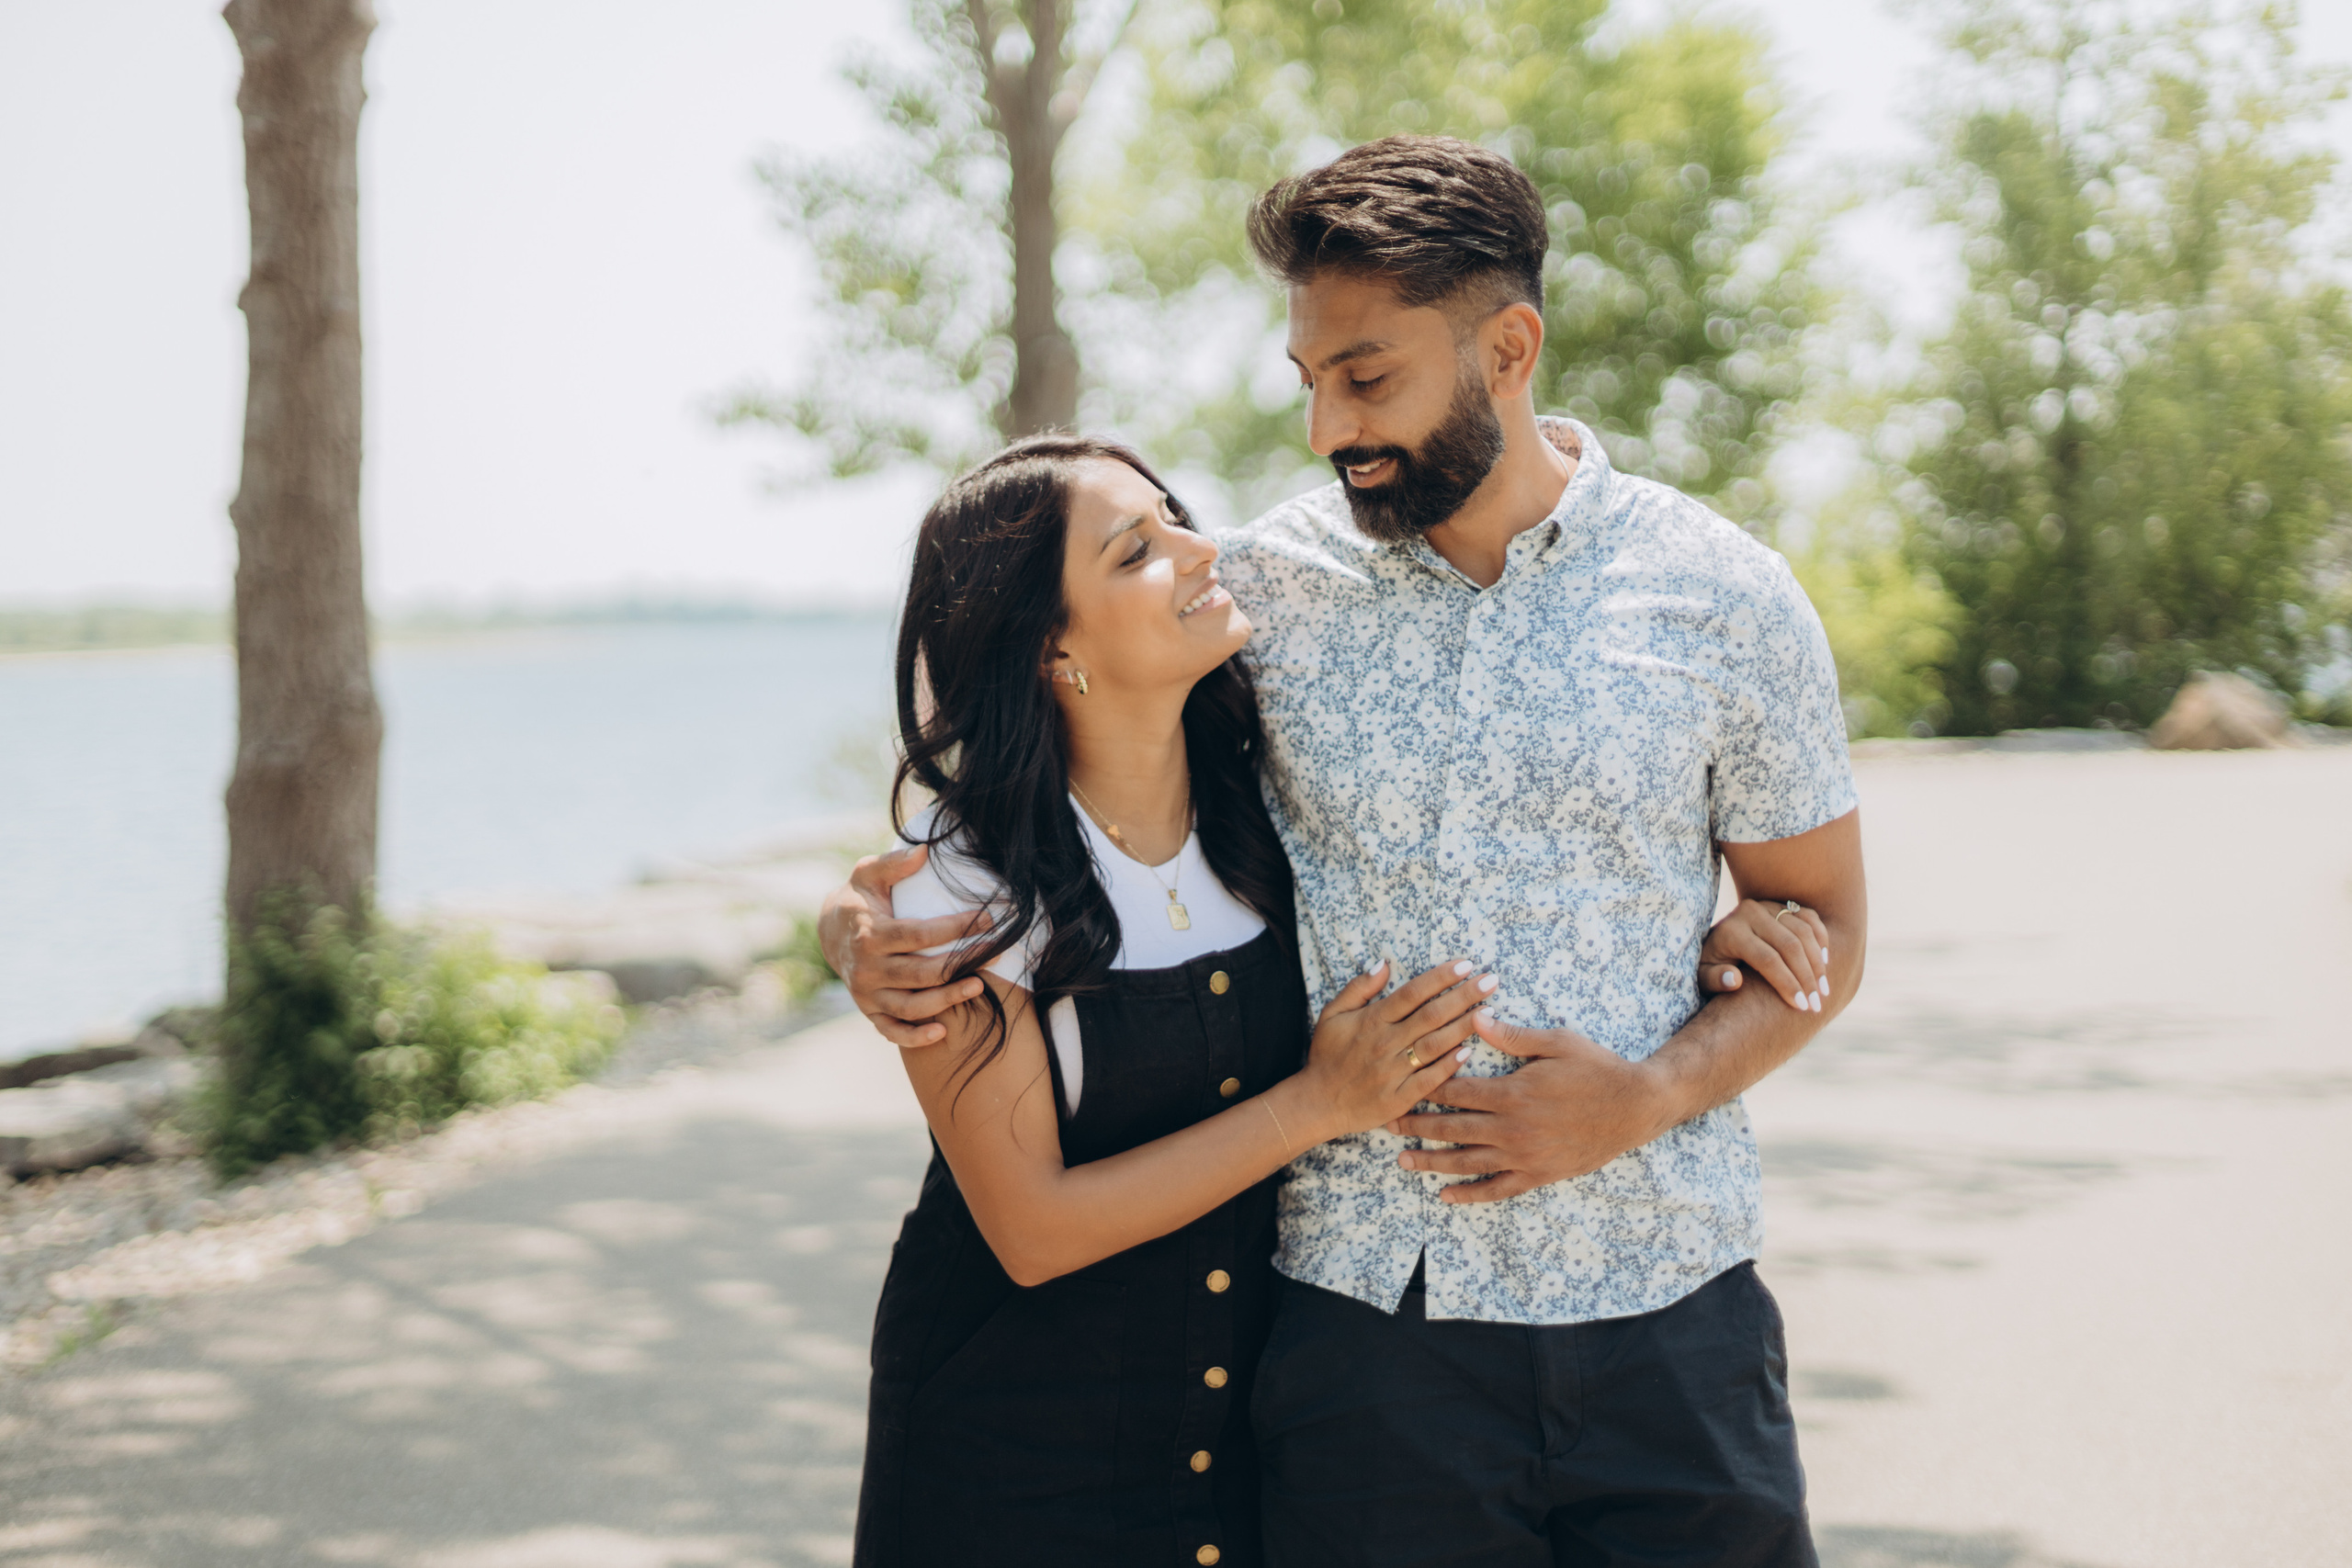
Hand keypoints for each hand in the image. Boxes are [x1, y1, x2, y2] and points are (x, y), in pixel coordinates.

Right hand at [820, 843, 992, 1047]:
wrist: (829, 931)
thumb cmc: (860, 898)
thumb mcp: (868, 873)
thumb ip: (894, 863)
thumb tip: (924, 851)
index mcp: (870, 933)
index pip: (920, 934)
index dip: (957, 927)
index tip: (989, 919)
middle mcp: (867, 967)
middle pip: (920, 973)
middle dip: (961, 964)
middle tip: (996, 953)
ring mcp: (867, 993)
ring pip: (911, 1006)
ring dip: (946, 1000)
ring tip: (978, 986)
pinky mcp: (869, 1010)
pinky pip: (892, 1031)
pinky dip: (914, 1037)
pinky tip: (942, 1032)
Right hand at [1288, 959, 1489, 1143]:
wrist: (1317, 1102)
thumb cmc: (1327, 1055)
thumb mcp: (1331, 1014)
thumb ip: (1358, 988)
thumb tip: (1383, 964)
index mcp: (1371, 1020)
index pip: (1413, 992)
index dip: (1440, 977)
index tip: (1465, 964)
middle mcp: (1385, 1043)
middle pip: (1431, 1015)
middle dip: (1464, 996)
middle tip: (1491, 981)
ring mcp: (1393, 1071)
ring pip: (1435, 1044)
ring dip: (1464, 1026)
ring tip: (1490, 1011)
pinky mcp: (1399, 1097)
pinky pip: (1429, 1079)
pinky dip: (1448, 1065)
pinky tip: (1469, 1050)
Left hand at [1386, 1013, 1673, 1203]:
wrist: (1635, 1107)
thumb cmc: (1597, 1068)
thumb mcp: (1556, 1042)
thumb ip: (1512, 1036)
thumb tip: (1473, 1018)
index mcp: (1512, 1092)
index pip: (1455, 1091)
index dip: (1424, 1087)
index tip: (1399, 1084)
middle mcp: (1512, 1128)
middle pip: (1452, 1128)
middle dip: (1416, 1125)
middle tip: (1386, 1124)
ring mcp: (1524, 1155)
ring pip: (1467, 1163)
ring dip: (1432, 1163)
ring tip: (1403, 1162)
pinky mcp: (1538, 1175)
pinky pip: (1497, 1189)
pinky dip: (1469, 1195)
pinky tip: (1446, 1195)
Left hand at [1699, 899, 1830, 1012]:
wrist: (1715, 939)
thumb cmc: (1710, 964)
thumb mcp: (1702, 976)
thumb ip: (1714, 980)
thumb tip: (1734, 980)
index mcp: (1731, 931)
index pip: (1767, 959)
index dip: (1787, 984)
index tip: (1801, 1007)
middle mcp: (1750, 913)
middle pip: (1790, 945)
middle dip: (1807, 978)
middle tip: (1817, 1004)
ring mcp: (1767, 905)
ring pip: (1803, 932)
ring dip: (1818, 962)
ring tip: (1824, 990)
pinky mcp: (1781, 903)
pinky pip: (1808, 917)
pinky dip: (1820, 938)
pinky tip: (1825, 962)